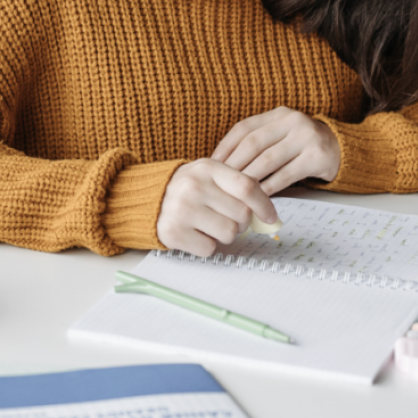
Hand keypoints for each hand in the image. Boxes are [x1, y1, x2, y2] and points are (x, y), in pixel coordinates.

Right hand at [157, 159, 277, 256]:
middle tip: (226, 217)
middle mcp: (194, 187)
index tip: (270, 217)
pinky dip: (206, 245)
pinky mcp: (173, 233)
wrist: (147, 199)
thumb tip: (269, 214)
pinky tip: (194, 233)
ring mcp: (182, 210)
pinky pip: (209, 249)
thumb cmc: (187, 188)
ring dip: (224, 235)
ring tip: (208, 224)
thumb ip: (237, 187)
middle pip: (241, 215)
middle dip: (241, 222)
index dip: (264, 205)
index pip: (246, 187)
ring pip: (229, 234)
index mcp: (207, 168)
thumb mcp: (209, 175)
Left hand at [211, 106, 340, 194]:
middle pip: (253, 143)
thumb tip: (222, 164)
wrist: (341, 149)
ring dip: (249, 178)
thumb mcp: (281, 135)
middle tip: (219, 182)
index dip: (225, 147)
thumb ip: (259, 142)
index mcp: (278, 114)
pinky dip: (269, 187)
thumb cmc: (302, 146)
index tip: (210, 164)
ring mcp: (306, 137)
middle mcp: (292, 121)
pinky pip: (286, 174)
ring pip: (268, 160)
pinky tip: (259, 197)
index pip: (244, 128)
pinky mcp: (317, 156)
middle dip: (233, 164)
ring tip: (235, 192)